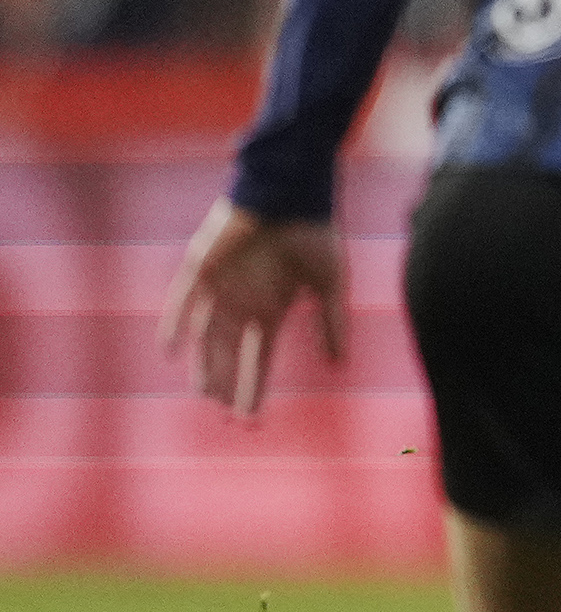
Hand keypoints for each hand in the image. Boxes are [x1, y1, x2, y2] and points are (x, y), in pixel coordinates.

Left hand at [159, 198, 346, 417]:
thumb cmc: (315, 234)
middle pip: (228, 353)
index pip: (258, 357)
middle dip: (226, 383)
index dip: (254, 387)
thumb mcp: (331, 285)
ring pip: (205, 333)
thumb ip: (332, 324)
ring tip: (204, 390)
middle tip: (223, 413)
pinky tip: (171, 347)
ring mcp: (219, 286)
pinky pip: (183, 299)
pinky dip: (176, 321)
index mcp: (271, 309)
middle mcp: (242, 303)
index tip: (251, 420)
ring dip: (205, 361)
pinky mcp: (202, 266)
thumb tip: (338, 366)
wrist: (293, 191)